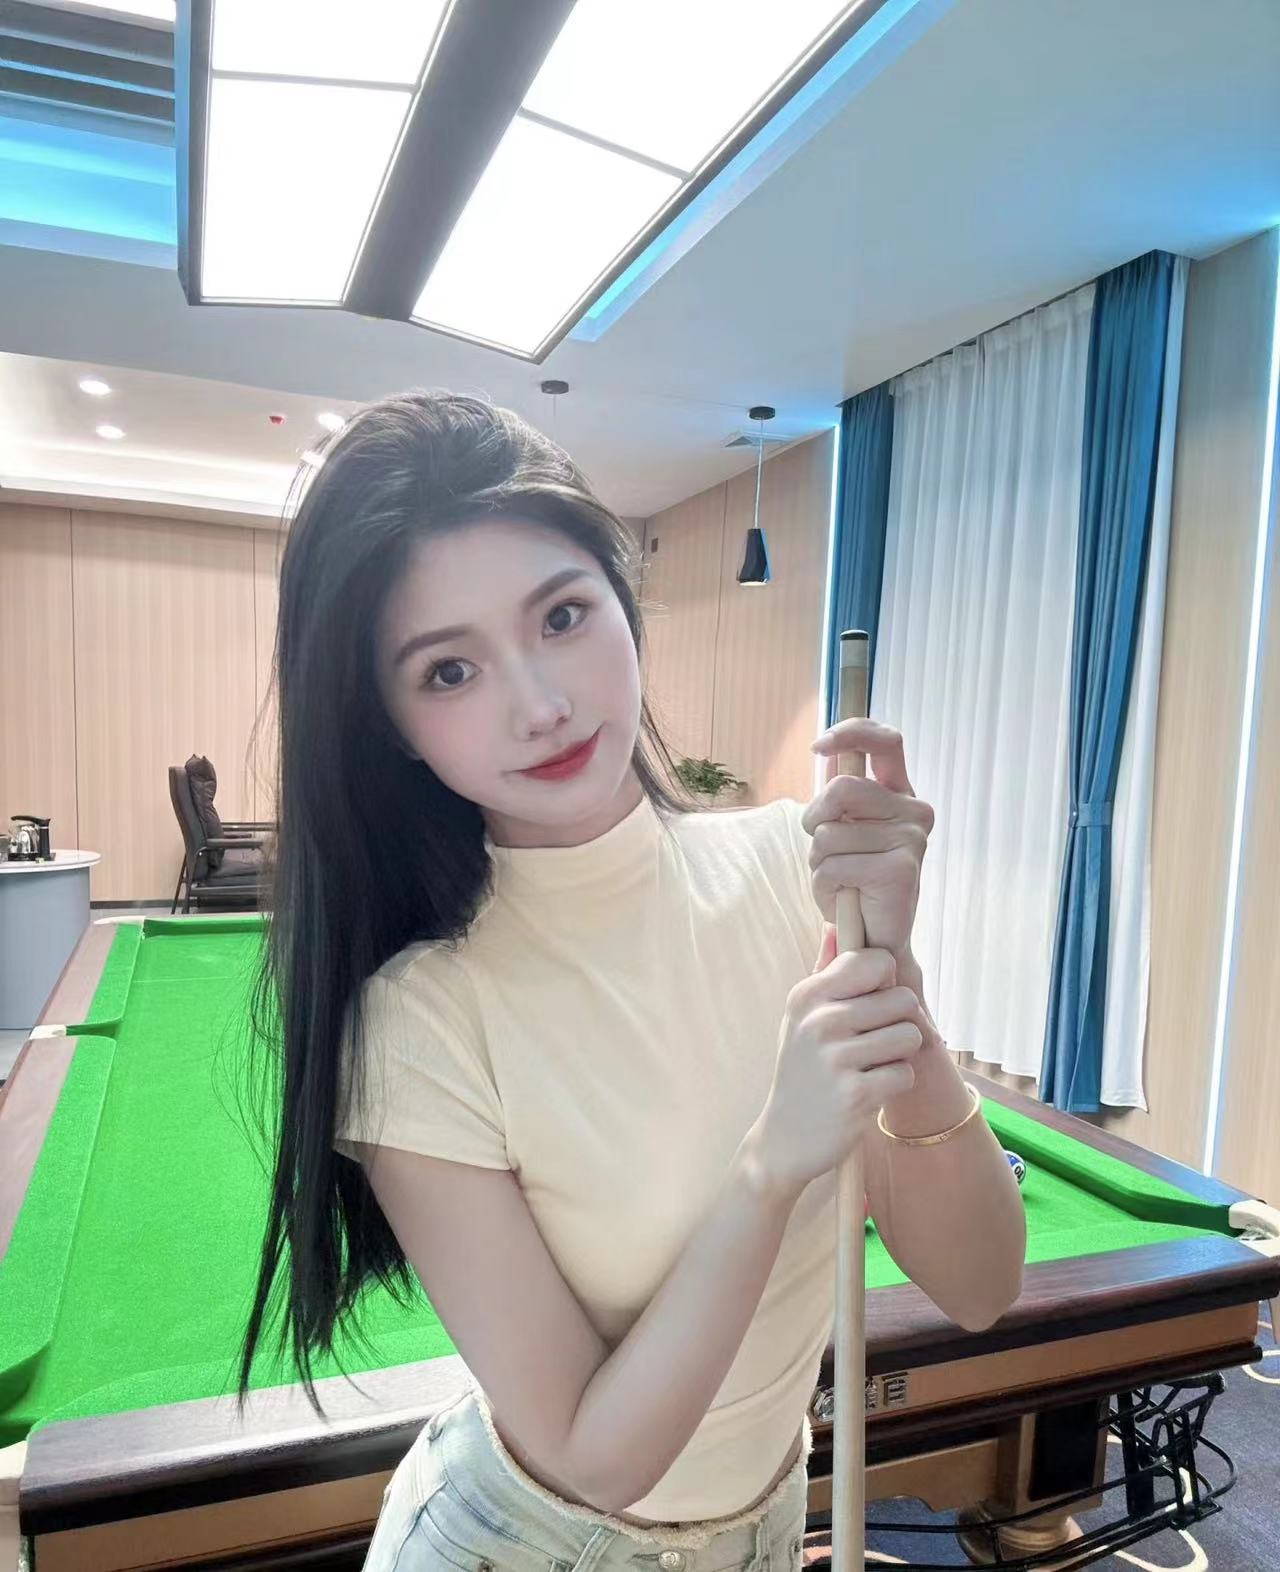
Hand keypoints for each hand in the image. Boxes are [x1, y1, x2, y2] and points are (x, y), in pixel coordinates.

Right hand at [752, 924, 927, 1193]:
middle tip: (875, 1043)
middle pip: (903, 999)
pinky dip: (894, 1085)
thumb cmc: (801, 1069)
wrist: (783, 1138)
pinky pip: (905, 1074)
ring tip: (873, 1065)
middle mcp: (819, 1020)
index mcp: (808, 994)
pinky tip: (870, 1090)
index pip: (876, 961)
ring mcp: (836, 1058)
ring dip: (900, 1055)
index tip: (872, 1002)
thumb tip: (835, 924)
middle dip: (899, 1023)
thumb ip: (824, 970)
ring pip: (911, 1036)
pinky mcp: (855, 1094)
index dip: (886, 981)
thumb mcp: (801, 1016)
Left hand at [804, 719, 933, 962]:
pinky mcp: (900, 870)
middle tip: (823, 849)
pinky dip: (825, 886)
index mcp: (899, 794)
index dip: (851, 733)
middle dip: (815, 818)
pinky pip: (834, 866)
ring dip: (818, 862)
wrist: (876, 938)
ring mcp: (911, 839)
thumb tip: (829, 752)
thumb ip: (841, 794)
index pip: (885, 742)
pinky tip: (846, 897)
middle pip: (842, 788)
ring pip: (829, 833)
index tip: (819, 747)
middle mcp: (913, 811)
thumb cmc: (855, 880)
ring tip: (840, 880)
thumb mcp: (844, 829)